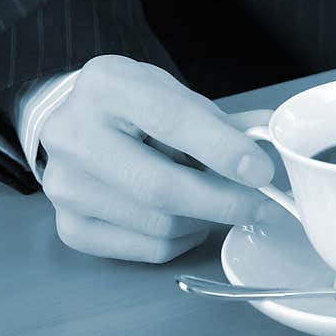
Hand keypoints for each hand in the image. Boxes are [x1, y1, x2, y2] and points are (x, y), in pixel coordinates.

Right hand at [39, 55, 275, 262]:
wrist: (78, 124)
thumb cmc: (134, 109)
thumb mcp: (175, 96)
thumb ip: (222, 121)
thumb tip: (271, 135)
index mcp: (106, 85)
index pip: (171, 120)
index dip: (223, 149)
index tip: (261, 171)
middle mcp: (73, 134)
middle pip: (161, 187)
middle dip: (224, 201)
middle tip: (263, 204)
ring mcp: (64, 185)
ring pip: (159, 225)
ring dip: (205, 220)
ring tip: (219, 202)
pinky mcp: (69, 225)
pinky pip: (147, 249)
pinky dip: (183, 240)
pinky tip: (191, 219)